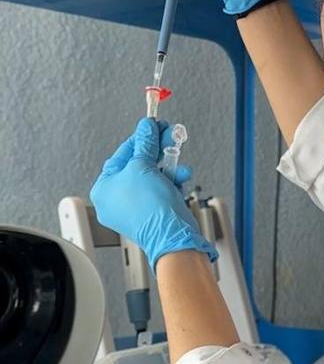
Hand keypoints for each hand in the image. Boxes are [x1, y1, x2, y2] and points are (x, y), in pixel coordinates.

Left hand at [90, 119, 217, 270]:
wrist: (173, 236)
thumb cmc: (150, 210)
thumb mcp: (143, 166)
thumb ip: (145, 143)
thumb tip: (146, 127)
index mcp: (103, 190)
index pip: (122, 154)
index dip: (140, 138)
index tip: (153, 127)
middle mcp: (116, 200)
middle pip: (138, 164)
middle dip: (158, 151)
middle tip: (169, 137)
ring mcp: (134, 207)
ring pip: (153, 176)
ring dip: (169, 167)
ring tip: (178, 164)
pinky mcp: (152, 212)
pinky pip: (161, 189)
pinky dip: (172, 182)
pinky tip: (180, 178)